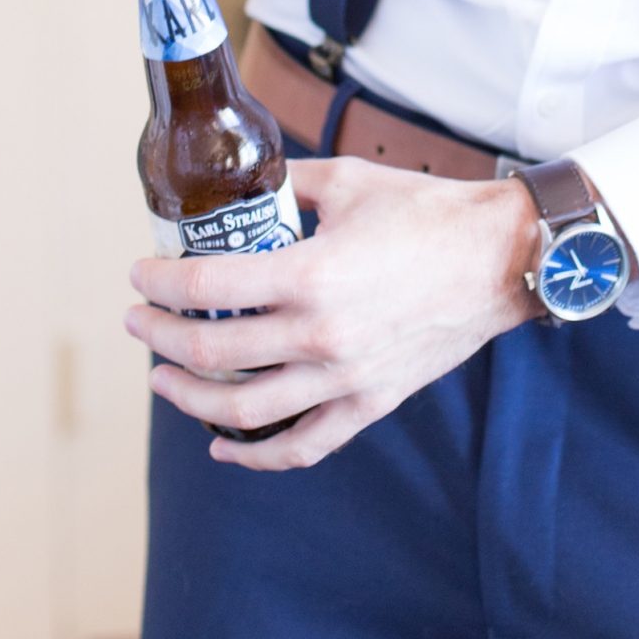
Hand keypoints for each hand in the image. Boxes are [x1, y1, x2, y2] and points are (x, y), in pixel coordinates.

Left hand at [124, 158, 539, 468]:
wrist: (500, 258)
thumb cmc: (429, 212)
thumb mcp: (349, 181)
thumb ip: (289, 184)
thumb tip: (245, 184)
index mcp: (311, 273)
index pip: (207, 286)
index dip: (161, 283)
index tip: (140, 275)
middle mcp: (320, 334)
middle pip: (211, 349)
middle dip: (159, 336)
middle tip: (138, 320)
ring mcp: (344, 378)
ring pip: (242, 409)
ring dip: (188, 396)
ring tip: (162, 376)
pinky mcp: (368, 404)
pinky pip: (300, 446)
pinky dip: (253, 457)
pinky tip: (220, 446)